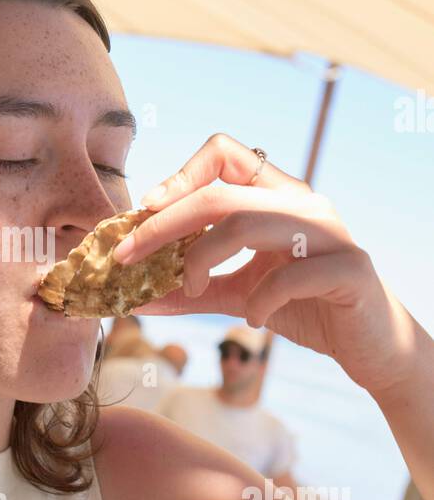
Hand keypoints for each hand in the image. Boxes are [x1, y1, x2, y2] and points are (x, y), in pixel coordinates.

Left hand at [111, 132, 416, 400]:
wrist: (372, 346)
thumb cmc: (306, 308)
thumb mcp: (240, 295)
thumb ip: (193, 290)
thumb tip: (133, 296)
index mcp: (278, 196)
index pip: (226, 152)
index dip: (181, 173)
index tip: (146, 209)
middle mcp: (303, 204)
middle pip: (219, 196)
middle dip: (163, 226)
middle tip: (127, 257)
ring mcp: (329, 233)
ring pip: (247, 225)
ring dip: (200, 259)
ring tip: (189, 289)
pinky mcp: (349, 270)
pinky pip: (288, 276)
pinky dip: (259, 301)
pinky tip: (255, 321)